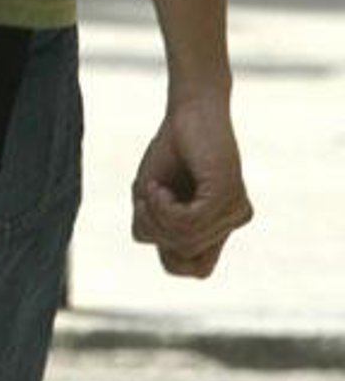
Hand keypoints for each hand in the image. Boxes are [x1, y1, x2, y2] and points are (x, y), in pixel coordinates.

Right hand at [131, 94, 251, 278]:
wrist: (189, 111)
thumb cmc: (170, 150)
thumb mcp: (153, 196)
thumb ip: (156, 226)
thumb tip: (157, 242)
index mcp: (218, 225)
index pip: (196, 269)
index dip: (166, 252)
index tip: (152, 216)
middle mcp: (232, 222)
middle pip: (188, 263)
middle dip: (157, 235)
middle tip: (145, 202)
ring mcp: (234, 211)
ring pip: (186, 241)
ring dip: (155, 216)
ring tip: (151, 188)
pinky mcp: (227, 195)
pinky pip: (189, 222)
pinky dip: (163, 207)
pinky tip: (158, 187)